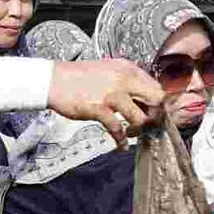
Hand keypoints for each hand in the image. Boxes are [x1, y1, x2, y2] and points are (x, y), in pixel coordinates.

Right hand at [46, 58, 165, 144]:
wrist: (54, 80)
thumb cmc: (79, 78)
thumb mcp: (109, 71)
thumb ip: (127, 82)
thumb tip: (144, 100)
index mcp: (127, 68)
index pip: (156, 86)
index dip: (160, 103)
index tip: (158, 113)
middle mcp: (124, 79)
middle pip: (155, 100)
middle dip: (156, 116)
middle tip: (151, 125)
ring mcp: (112, 94)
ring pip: (140, 117)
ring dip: (139, 130)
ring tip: (132, 133)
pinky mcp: (100, 108)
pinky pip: (118, 129)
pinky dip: (121, 140)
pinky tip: (121, 145)